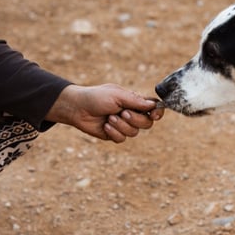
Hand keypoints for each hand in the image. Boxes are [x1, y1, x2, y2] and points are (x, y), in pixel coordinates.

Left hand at [46, 83, 163, 142]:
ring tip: (109, 118)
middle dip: (135, 120)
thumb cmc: (96, 97)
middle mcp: (131, 114)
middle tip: (123, 113)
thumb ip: (136, 101)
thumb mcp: (117, 95)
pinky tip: (105, 126)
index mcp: (134, 101)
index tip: (154, 115)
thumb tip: (153, 105)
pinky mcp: (114, 134)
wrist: (77, 108)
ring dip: (122, 126)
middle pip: (147, 123)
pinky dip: (114, 132)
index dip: (157, 113)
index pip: (153, 108)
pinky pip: (122, 139)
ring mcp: (123, 125)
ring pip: (134, 132)